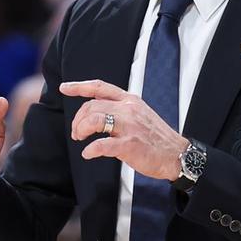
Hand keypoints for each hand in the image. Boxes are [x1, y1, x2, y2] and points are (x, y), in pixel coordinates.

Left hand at [60, 80, 187, 180]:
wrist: (177, 154)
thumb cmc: (156, 137)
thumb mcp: (140, 113)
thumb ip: (120, 109)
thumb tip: (97, 110)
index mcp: (130, 100)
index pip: (100, 87)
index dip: (79, 86)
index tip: (64, 88)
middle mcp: (128, 109)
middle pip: (92, 105)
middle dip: (78, 119)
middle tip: (77, 132)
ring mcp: (130, 126)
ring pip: (94, 120)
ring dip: (81, 130)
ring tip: (80, 139)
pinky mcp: (130, 145)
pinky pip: (102, 144)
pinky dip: (90, 150)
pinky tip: (88, 153)